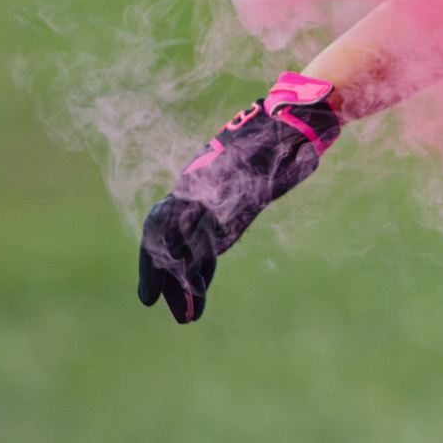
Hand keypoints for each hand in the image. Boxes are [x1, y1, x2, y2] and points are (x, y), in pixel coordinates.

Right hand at [136, 74, 341, 323]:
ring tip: (188, 318)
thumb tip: (279, 165)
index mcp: (203, 179)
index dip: (155, 253)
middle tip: (161, 307)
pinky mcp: (226, 217)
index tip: (151, 288)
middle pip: (170, 239)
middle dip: (164, 274)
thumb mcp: (275, 141)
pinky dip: (201, 273)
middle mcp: (199, 193)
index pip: (167, 222)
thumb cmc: (282, 131)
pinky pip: (205, 249)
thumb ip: (272, 158)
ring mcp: (210, 206)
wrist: (291, 124)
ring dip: (184, 282)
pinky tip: (198, 298)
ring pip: (187, 249)